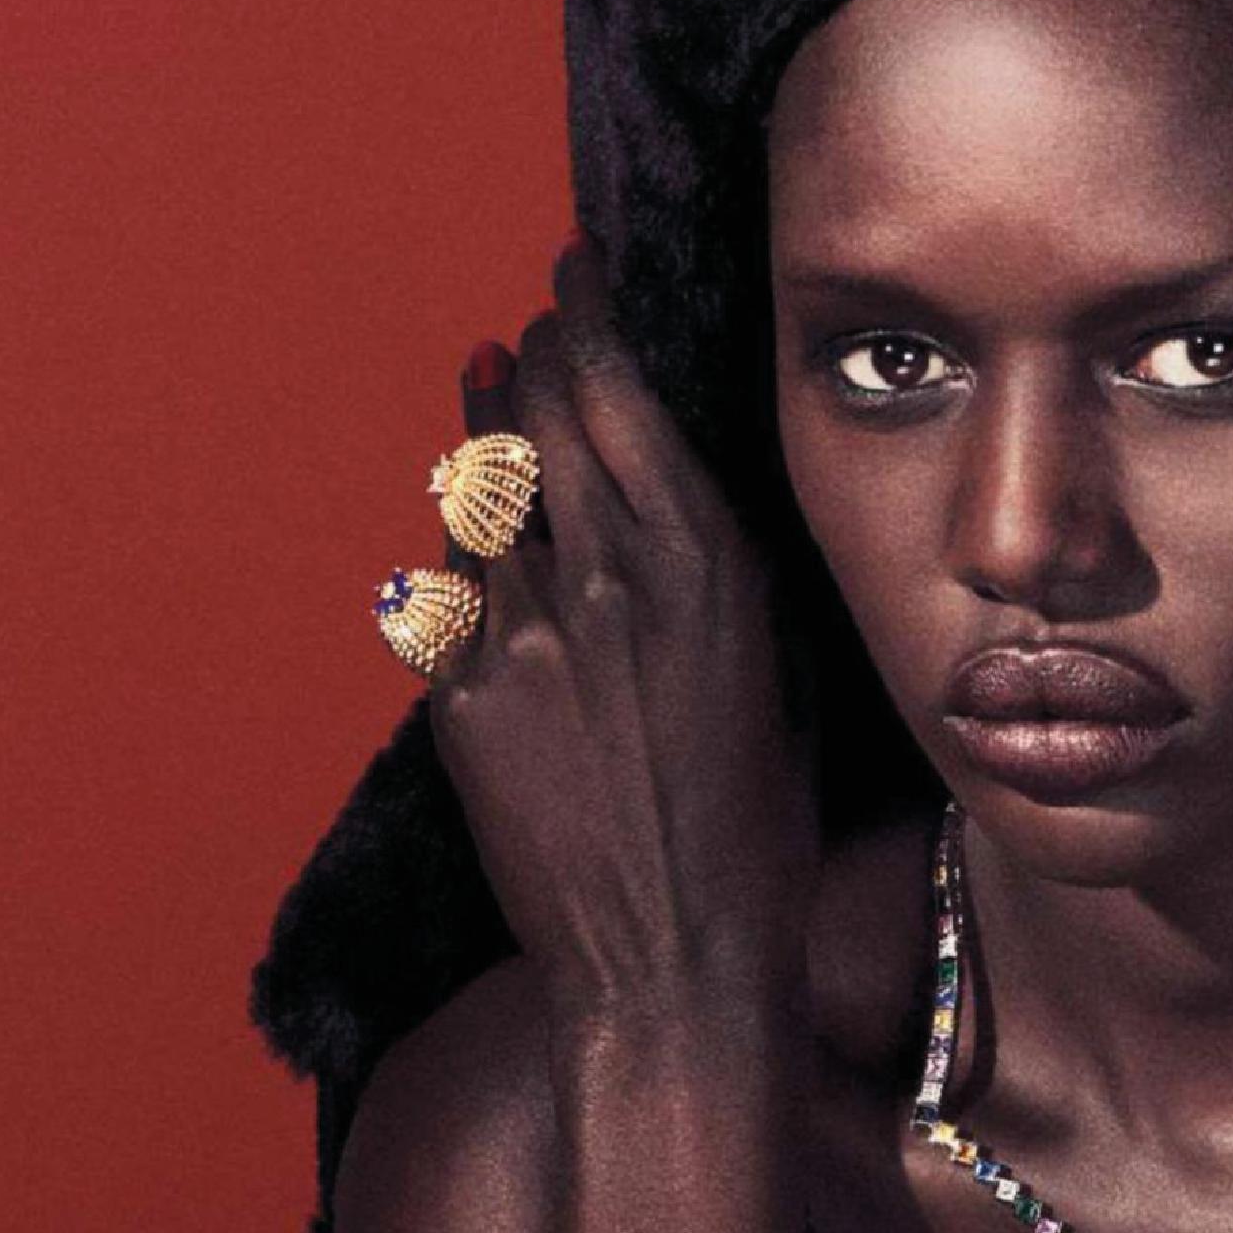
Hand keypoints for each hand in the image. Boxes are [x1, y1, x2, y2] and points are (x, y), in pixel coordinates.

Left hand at [426, 239, 817, 1020]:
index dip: (586, 317)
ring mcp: (520, 634)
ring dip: (487, 431)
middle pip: (541, 415)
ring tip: (488, 382)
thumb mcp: (780, 673)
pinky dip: (467, 549)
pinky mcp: (460, 694)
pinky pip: (452, 590)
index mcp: (704, 565)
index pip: (619, 393)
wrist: (673, 958)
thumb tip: (678, 490)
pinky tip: (475, 533)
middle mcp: (605, 579)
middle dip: (535, 353)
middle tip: (533, 321)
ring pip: (483, 492)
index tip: (572, 274)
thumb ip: (725, 573)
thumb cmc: (757, 832)